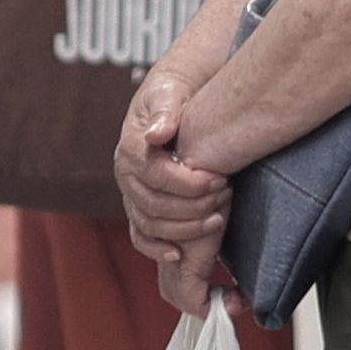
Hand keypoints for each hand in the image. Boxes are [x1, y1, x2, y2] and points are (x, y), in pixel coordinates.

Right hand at [116, 75, 230, 288]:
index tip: (219, 179)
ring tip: (218, 219)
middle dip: (193, 207)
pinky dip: (156, 248)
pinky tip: (178, 255)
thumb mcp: (169, 94)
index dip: (189, 183)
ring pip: (149, 224)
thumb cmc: (172, 95)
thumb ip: (164, 112)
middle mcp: (125, 174)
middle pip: (153, 204)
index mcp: (131, 148)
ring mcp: (130, 193)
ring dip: (185, 228)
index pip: (156, 175)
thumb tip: (156, 134)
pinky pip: (140, 235)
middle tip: (225, 196)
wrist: (168, 100)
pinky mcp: (138, 206)